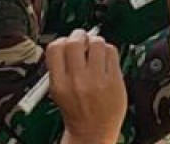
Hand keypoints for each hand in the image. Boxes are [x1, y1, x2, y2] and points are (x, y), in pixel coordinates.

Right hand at [47, 29, 126, 143]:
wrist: (93, 133)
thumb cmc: (77, 113)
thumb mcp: (58, 92)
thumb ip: (60, 67)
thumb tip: (67, 42)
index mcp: (59, 84)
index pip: (54, 48)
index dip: (61, 40)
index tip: (66, 42)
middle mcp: (77, 81)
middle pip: (75, 41)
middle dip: (79, 36)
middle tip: (83, 41)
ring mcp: (97, 80)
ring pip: (97, 42)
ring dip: (96, 42)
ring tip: (95, 51)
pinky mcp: (114, 80)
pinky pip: (112, 52)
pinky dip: (108, 51)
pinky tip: (105, 59)